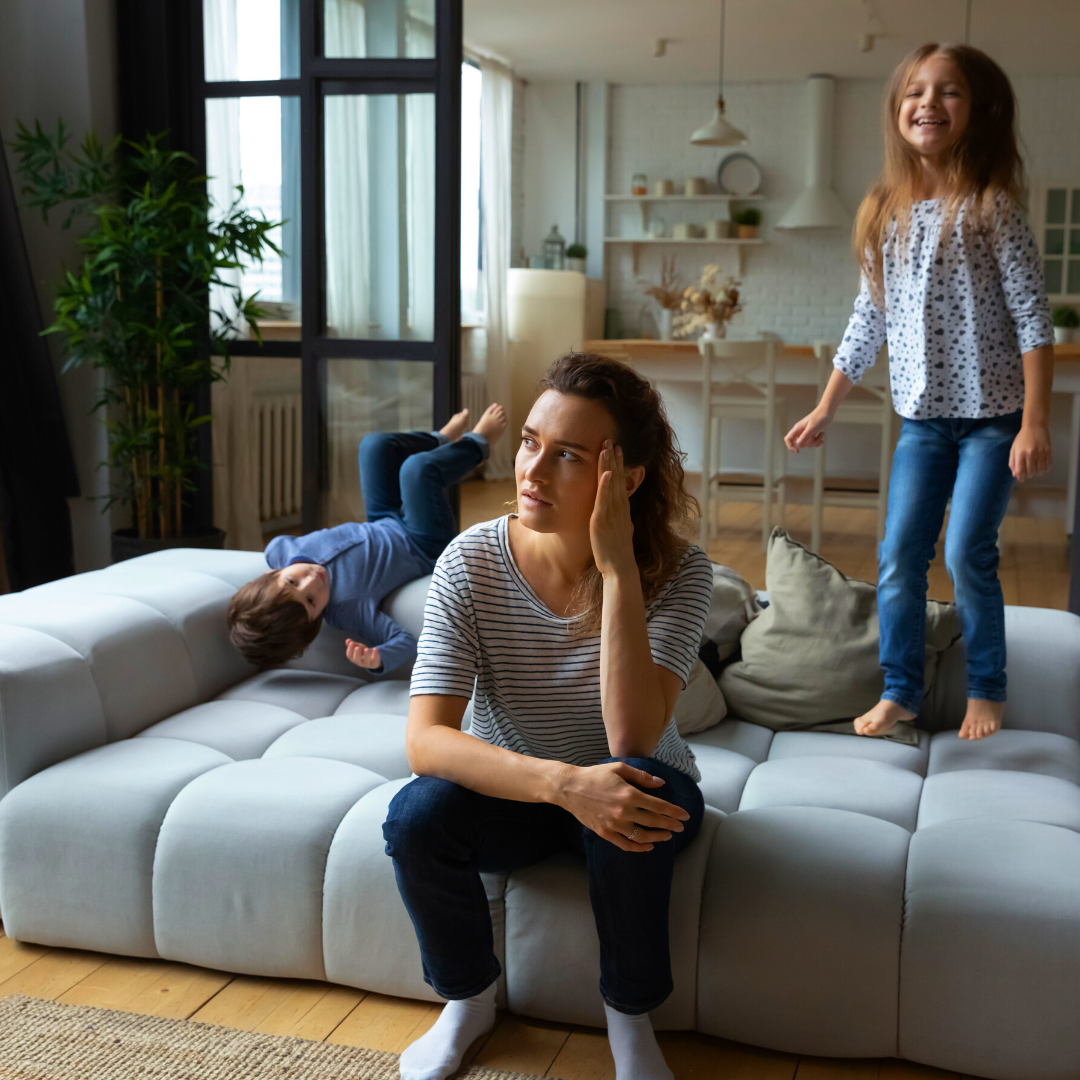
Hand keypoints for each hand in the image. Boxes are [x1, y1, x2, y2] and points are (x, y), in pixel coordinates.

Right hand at [345, 640, 381, 668]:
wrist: (372, 659)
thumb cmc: (363, 652)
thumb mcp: (358, 647)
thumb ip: (353, 644)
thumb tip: (347, 640)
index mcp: (353, 658)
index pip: (349, 655)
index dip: (349, 649)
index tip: (351, 643)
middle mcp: (359, 662)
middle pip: (356, 659)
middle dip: (356, 653)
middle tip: (357, 647)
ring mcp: (367, 664)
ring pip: (366, 661)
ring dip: (366, 654)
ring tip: (367, 649)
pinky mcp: (374, 664)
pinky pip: (375, 660)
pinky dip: (375, 654)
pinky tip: (375, 648)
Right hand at [554, 761, 689, 851]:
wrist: (569, 788)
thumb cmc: (595, 775)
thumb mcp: (619, 768)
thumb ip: (642, 777)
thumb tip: (661, 784)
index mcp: (629, 794)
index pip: (659, 806)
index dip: (674, 812)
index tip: (685, 816)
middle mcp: (624, 812)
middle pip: (653, 822)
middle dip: (670, 825)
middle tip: (680, 826)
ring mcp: (614, 825)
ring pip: (642, 837)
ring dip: (658, 837)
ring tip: (667, 836)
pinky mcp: (605, 833)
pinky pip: (626, 845)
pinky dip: (639, 848)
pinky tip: (649, 846)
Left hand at [590, 441, 636, 577]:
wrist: (619, 568)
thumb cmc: (617, 552)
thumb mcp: (620, 529)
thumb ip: (620, 516)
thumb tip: (622, 510)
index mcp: (622, 508)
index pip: (620, 481)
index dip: (618, 464)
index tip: (616, 448)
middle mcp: (619, 508)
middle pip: (617, 478)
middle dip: (614, 458)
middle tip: (611, 439)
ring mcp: (612, 513)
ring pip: (611, 485)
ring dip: (610, 466)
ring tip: (608, 447)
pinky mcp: (602, 521)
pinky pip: (604, 500)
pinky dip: (606, 486)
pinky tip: (606, 473)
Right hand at [785, 408, 830, 452]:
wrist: (827, 412)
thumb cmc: (819, 417)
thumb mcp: (812, 427)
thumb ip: (805, 436)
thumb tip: (798, 444)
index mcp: (797, 428)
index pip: (788, 439)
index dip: (790, 446)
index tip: (797, 451)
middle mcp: (800, 431)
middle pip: (800, 443)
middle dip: (808, 443)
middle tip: (815, 437)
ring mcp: (806, 432)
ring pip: (807, 443)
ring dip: (815, 441)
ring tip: (821, 434)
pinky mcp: (812, 433)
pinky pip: (812, 441)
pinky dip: (818, 440)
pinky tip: (821, 435)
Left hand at [1009, 422, 1050, 481]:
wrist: (1034, 427)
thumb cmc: (1022, 438)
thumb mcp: (1013, 449)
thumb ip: (1013, 462)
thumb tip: (1015, 475)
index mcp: (1020, 453)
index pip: (1020, 471)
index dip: (1021, 478)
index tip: (1021, 479)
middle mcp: (1030, 454)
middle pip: (1031, 472)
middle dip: (1029, 475)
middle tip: (1028, 473)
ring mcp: (1040, 453)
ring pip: (1040, 470)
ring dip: (1037, 473)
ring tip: (1035, 470)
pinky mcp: (1048, 451)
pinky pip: (1048, 465)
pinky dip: (1045, 469)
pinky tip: (1041, 466)